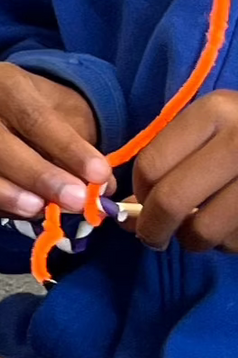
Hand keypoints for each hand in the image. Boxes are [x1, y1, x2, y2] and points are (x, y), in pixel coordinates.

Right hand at [0, 62, 109, 220]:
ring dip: (8, 195)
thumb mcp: (70, 118)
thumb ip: (81, 149)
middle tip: (75, 199)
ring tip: (44, 210)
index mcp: (0, 81)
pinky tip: (25, 211)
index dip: (67, 148)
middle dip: (39, 176)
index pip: (33, 117)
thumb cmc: (45, 115)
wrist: (14, 116)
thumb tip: (100, 187)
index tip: (98, 174)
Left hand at [129, 90, 237, 253]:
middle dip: (155, 229)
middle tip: (156, 238)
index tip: (142, 206)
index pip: (152, 164)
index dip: (140, 194)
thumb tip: (129, 211)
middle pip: (172, 200)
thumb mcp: (217, 128)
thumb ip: (173, 159)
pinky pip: (236, 242)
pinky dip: (229, 244)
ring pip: (205, 230)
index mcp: (216, 113)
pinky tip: (235, 227)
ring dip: (196, 241)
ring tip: (204, 232)